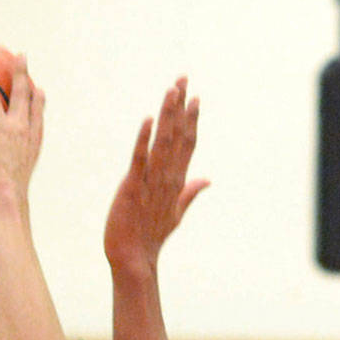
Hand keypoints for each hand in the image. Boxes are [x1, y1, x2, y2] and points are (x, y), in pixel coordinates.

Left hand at [0, 54, 41, 208]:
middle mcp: (17, 125)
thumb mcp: (28, 168)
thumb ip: (28, 150)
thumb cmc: (15, 186)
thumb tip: (23, 144)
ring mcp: (0, 126)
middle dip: (20, 73)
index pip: (36, 111)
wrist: (8, 192)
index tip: (37, 88)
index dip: (37, 98)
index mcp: (29, 134)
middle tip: (20, 55)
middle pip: (19, 94)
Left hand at [104, 78, 208, 276]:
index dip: (191, 119)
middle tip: (182, 78)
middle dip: (180, 107)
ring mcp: (151, 184)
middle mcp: (167, 179)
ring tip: (171, 90)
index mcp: (176, 181)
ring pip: (162, 144)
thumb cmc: (150, 236)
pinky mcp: (132, 189)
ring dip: (167, 116)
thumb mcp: (175, 212)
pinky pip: (139, 161)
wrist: (133, 260)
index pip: (187, 144)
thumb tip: (207, 179)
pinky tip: (148, 120)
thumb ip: (191, 192)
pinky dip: (144, 141)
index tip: (194, 96)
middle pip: (177, 137)